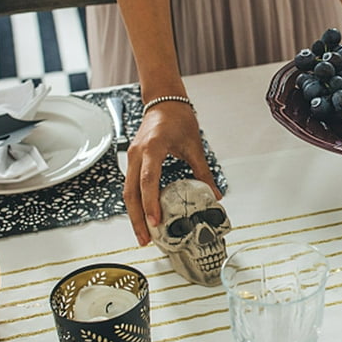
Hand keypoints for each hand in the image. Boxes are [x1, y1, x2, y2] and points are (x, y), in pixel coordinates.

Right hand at [123, 101, 220, 244]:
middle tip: (146, 240)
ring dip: (134, 214)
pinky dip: (135, 202)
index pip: (148, 180)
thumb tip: (214, 196)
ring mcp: (131, 156)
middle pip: (130, 192)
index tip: (155, 222)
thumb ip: (203, 172)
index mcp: (152, 148)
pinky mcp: (132, 160)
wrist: (164, 101)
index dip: (150, 203)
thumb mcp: (195, 146)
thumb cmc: (179, 118)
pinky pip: (130, 185)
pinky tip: (144, 216)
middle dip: (137, 218)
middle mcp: (137, 154)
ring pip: (127, 191)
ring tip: (144, 234)